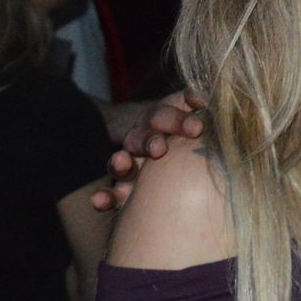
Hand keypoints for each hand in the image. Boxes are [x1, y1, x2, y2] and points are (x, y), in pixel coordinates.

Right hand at [91, 88, 207, 210]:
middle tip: (159, 148)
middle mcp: (139, 140)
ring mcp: (128, 164)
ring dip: (120, 164)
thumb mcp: (189, 109)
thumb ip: (196, 102)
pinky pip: (109, 194)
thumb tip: (201, 99)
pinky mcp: (122, 189)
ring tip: (122, 164)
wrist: (158, 142)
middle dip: (148, 142)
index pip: (164, 116)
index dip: (178, 120)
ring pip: (120, 163)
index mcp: (157, 120)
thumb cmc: (183, 125)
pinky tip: (100, 201)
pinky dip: (104, 197)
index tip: (197, 128)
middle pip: (139, 139)